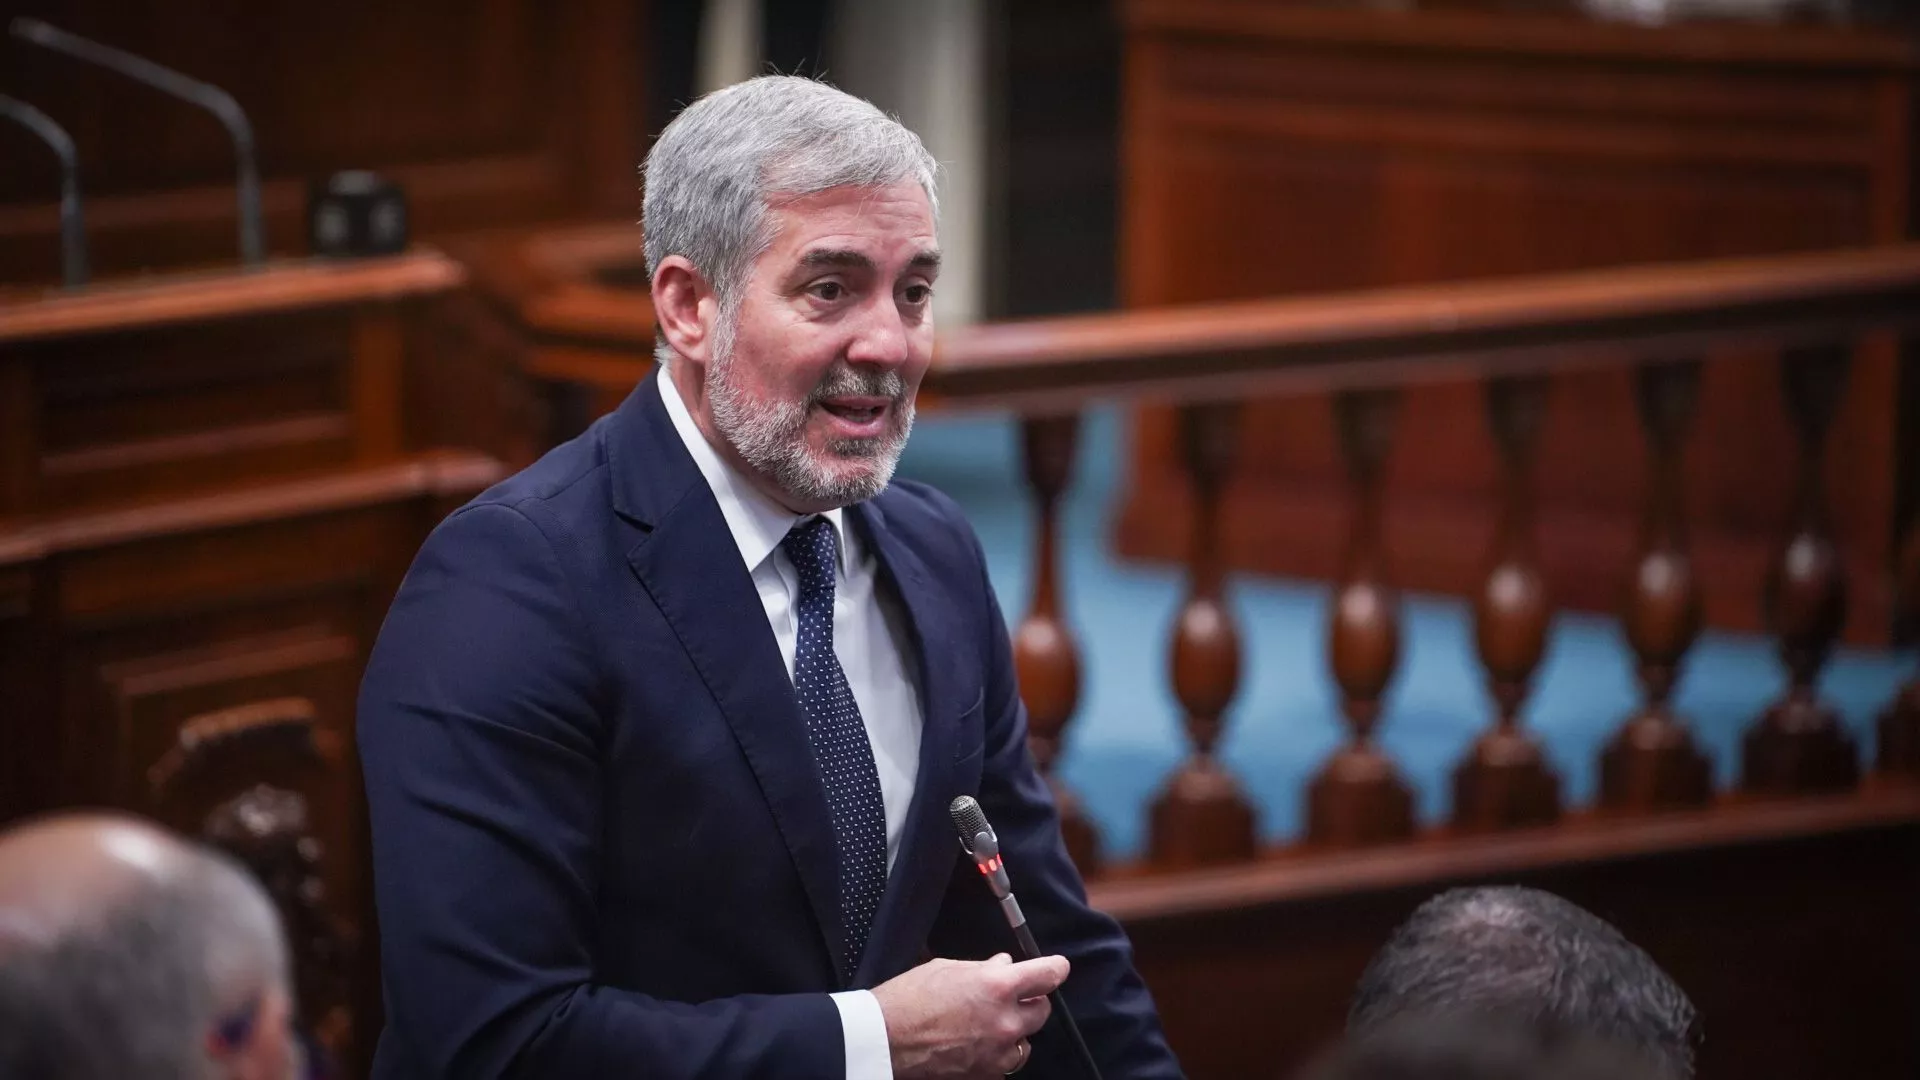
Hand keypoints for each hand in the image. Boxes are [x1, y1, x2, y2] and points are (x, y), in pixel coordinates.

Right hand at [872, 952, 1068, 1077]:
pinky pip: (1004, 1065)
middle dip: (1030, 1001)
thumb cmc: (908, 999)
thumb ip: (982, 969)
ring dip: (1014, 1033)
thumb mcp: (947, 969)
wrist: (884, 1040)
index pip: (1048, 975)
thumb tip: (1005, 966)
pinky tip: (976, 1047)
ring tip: (989, 1026)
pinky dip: (996, 1056)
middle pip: (1042, 1011)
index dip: (1055, 969)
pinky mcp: (985, 1075)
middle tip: (1011, 997)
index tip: (1056, 968)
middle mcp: (1005, 1021)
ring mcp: (997, 1053)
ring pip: (1025, 1043)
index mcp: (998, 987)